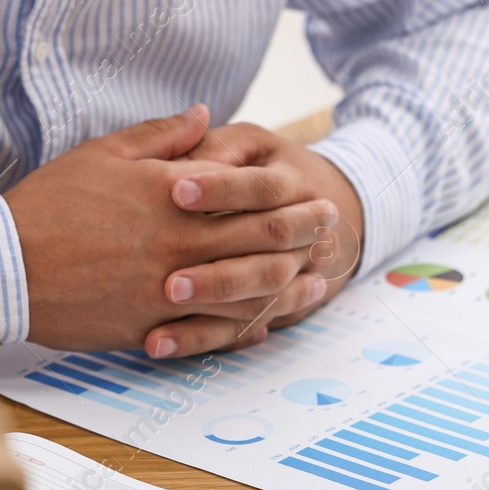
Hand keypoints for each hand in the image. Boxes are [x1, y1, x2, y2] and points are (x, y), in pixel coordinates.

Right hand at [3, 106, 341, 354]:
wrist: (2, 266)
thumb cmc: (49, 206)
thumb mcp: (103, 154)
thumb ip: (162, 136)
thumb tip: (206, 115)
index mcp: (170, 196)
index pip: (246, 193)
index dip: (287, 194)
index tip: (313, 191)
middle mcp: (178, 242)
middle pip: (260, 240)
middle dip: (303, 233)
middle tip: (332, 228)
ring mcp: (169, 288)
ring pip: (247, 290)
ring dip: (287, 285)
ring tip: (315, 280)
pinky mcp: (153, 325)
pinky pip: (212, 330)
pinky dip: (244, 328)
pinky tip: (266, 326)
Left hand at [160, 122, 364, 355]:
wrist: (330, 207)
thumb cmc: (265, 167)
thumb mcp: (249, 144)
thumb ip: (215, 146)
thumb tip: (181, 149)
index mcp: (295, 184)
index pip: (264, 189)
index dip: (224, 189)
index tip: (176, 192)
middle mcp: (303, 235)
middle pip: (267, 256)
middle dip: (220, 270)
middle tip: (170, 281)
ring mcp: (295, 275)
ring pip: (261, 299)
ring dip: (212, 309)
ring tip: (163, 311)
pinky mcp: (273, 306)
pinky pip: (240, 328)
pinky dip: (200, 339)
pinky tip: (159, 345)